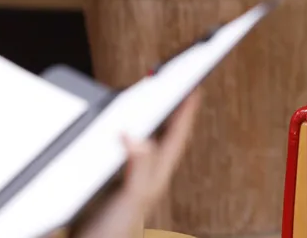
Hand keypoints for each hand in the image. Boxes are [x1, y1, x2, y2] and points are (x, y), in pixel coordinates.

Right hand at [74, 92, 200, 237]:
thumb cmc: (113, 230)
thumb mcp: (132, 195)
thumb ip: (139, 167)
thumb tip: (137, 137)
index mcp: (157, 173)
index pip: (177, 135)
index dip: (186, 110)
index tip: (195, 87)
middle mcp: (146, 172)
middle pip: (164, 133)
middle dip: (170, 108)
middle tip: (176, 83)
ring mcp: (129, 175)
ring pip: (145, 140)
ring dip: (149, 118)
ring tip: (154, 97)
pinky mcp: (111, 179)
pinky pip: (124, 147)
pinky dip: (125, 131)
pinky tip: (120, 126)